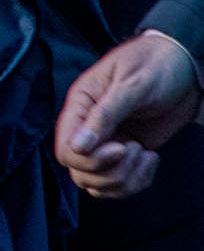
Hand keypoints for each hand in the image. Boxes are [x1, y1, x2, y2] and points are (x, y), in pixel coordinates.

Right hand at [54, 31, 203, 197]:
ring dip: (125, 179)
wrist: (185, 66)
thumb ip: (104, 115)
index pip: (66, 149)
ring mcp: (107, 143)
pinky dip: (138, 181)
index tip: (121, 147)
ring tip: (144, 153)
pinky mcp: (127, 154)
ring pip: (98, 184)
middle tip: (135, 148)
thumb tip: (78, 146)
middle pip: (79, 172)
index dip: (90, 159)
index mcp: (80, 106)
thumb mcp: (132, 85)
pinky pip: (121, 184)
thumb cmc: (155, 65)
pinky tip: (152, 158)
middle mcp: (88, 128)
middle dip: (110, 172)